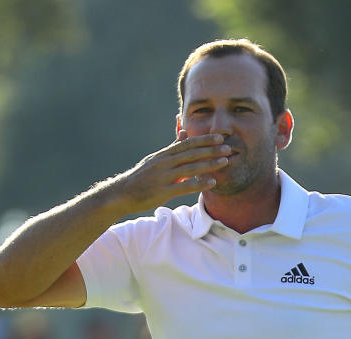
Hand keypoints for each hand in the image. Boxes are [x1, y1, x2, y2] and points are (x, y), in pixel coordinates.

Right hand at [110, 132, 230, 214]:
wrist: (122, 193)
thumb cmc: (141, 177)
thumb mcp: (155, 159)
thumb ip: (172, 148)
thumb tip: (184, 132)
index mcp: (164, 154)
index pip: (187, 144)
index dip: (204, 140)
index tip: (219, 137)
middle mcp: (164, 163)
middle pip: (191, 153)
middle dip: (211, 150)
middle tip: (228, 147)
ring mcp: (163, 177)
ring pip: (190, 168)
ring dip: (209, 164)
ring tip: (225, 161)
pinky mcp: (163, 191)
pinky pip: (184, 186)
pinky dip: (199, 184)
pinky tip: (212, 183)